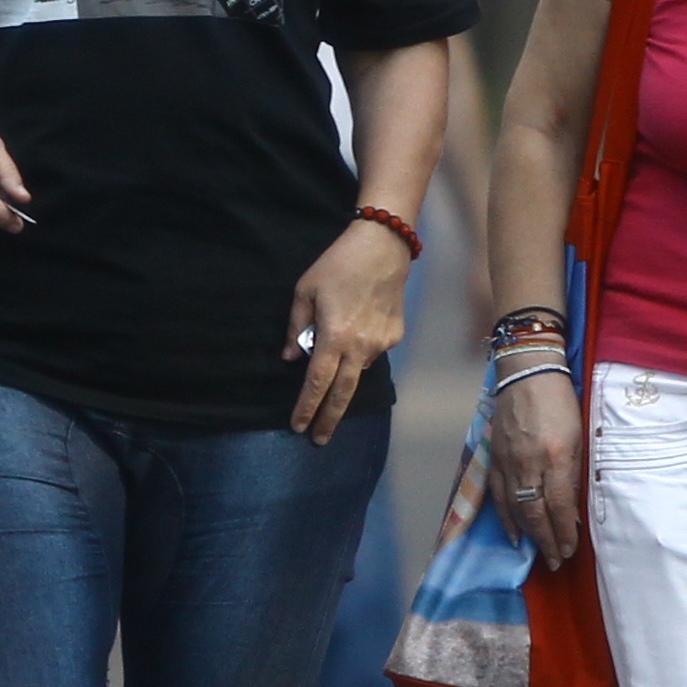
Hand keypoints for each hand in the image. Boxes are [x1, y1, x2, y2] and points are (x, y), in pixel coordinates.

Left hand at [284, 221, 409, 441]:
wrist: (383, 248)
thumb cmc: (337, 266)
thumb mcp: (305, 291)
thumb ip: (297, 328)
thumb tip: (292, 357)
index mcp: (334, 338)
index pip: (317, 383)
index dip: (306, 408)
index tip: (299, 427)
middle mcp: (360, 348)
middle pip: (342, 394)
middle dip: (329, 419)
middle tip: (319, 439)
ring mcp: (381, 345)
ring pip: (358, 372)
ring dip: (344, 378)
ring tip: (336, 369)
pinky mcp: (395, 337)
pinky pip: (372, 353)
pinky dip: (360, 351)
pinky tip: (359, 330)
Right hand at [488, 353, 587, 569]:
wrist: (527, 372)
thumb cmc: (561, 401)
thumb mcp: (578, 435)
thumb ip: (574, 472)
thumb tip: (572, 507)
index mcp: (556, 455)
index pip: (560, 505)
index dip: (564, 532)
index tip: (570, 550)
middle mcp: (529, 462)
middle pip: (536, 512)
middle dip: (547, 541)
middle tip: (556, 562)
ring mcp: (508, 461)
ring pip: (515, 508)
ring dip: (528, 535)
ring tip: (539, 553)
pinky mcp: (494, 457)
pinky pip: (497, 495)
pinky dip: (505, 518)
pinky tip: (513, 534)